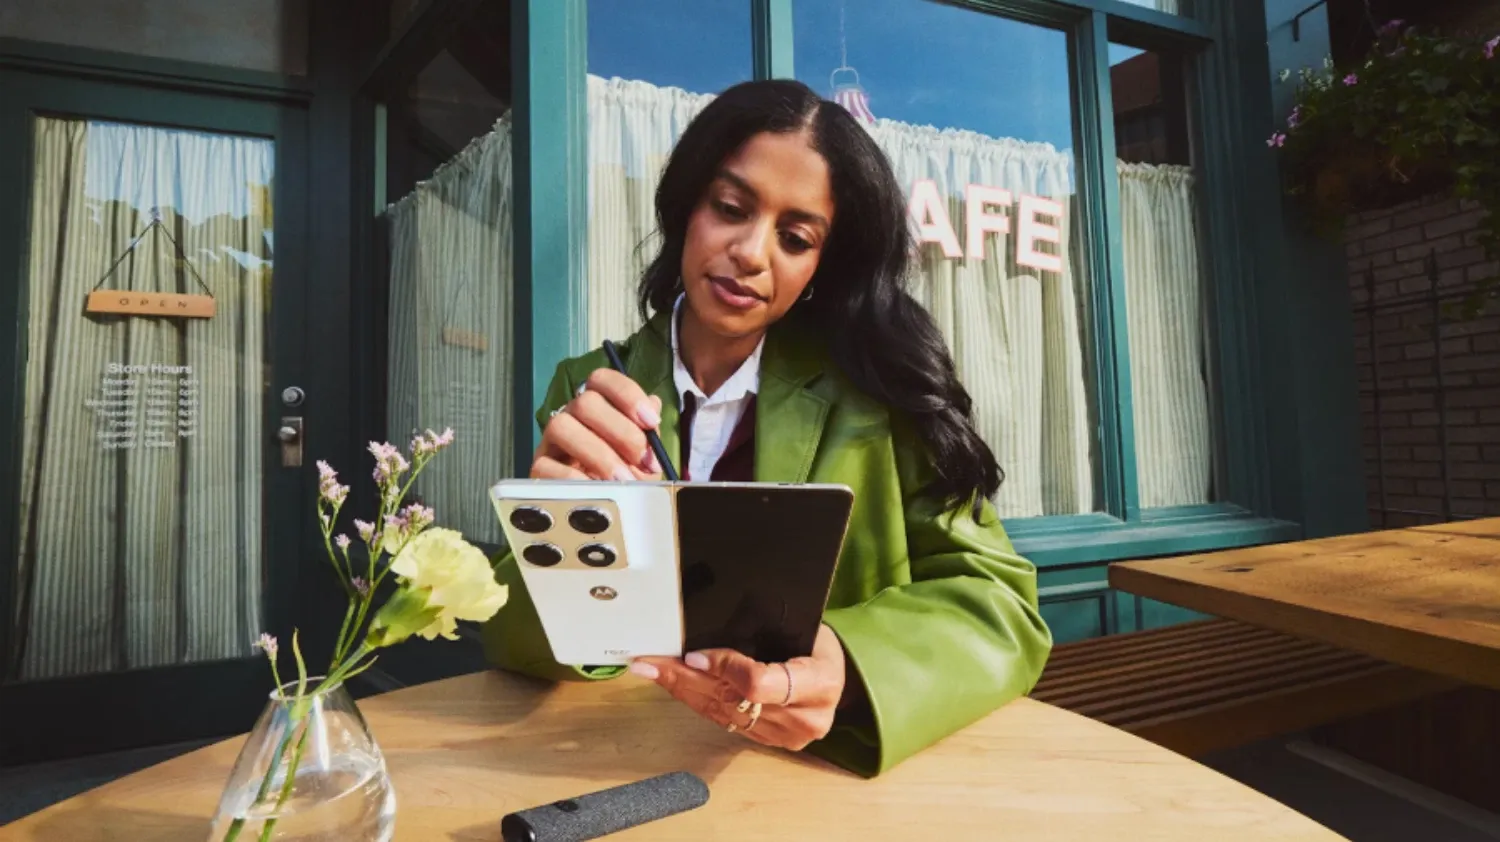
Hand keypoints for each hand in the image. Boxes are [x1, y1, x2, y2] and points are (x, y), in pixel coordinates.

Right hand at [533, 369, 662, 480]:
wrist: (607, 510)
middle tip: (641, 460)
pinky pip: (546, 465)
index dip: (628, 395)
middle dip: (621, 432)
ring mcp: (551, 441)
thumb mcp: (644, 457)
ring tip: (621, 480)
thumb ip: (649, 433)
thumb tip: (653, 405)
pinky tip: (596, 490)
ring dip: (598, 454)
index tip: (651, 421)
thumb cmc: (626, 477)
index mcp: (597, 405)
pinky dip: (576, 478)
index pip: (602, 379)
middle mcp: (571, 415)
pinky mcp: (538, 468)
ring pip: (561, 426)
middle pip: (585, 402)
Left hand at [630, 625, 847, 750]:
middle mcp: (804, 718)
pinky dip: (694, 700)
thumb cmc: (818, 645)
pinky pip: (722, 721)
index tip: (692, 656)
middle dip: (685, 679)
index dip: (724, 670)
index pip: (760, 684)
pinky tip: (671, 684)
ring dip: (681, 690)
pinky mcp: (765, 741)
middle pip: (733, 701)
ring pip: (721, 714)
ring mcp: (784, 736)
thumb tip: (712, 622)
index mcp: (820, 684)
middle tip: (650, 662)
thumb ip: (766, 630)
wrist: (836, 679)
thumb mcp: (805, 627)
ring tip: (650, 670)